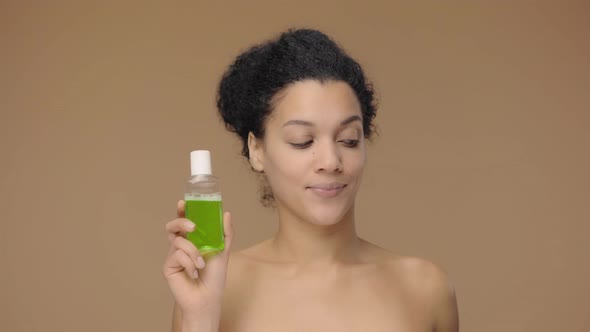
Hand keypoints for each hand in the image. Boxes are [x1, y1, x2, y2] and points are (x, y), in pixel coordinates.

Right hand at [163, 200, 233, 319]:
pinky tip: (194, 273)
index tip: (183, 202)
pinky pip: (176, 255)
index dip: (182, 210)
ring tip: (201, 264)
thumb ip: (225, 233)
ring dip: (193, 251)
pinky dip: (189, 263)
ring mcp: (173, 255)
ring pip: (178, 241)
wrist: (208, 297)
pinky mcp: (168, 266)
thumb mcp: (223, 251)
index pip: (185, 221)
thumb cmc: (214, 276)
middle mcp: (181, 246)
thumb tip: (226, 213)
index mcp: (193, 240)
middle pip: (173, 226)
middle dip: (181, 222)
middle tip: (193, 228)